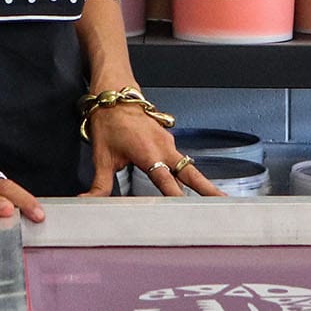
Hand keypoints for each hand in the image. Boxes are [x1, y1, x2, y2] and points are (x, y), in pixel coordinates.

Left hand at [82, 104, 222, 198]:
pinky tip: (189, 184)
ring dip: (202, 183)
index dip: (177, 199)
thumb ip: (99, 184)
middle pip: (192, 175)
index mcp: (149, 155)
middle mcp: (164, 149)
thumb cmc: (109, 121)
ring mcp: (169, 143)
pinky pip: (181, 160)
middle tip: (223, 204)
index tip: (186, 215)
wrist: (115, 95)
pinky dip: (187, 173)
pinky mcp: (167, 140)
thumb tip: (87, 202)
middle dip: (208, 190)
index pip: (168, 184)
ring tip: (215, 199)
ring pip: (190, 167)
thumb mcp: (101, 156)